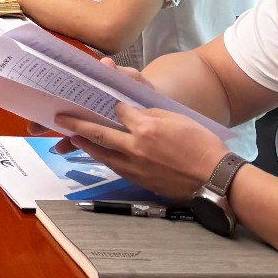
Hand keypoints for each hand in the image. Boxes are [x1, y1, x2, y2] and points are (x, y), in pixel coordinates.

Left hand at [57, 104, 230, 201]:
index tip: (88, 96)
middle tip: (61, 119)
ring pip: (103, 153)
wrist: (216, 178)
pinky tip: (98, 155)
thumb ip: (149, 113)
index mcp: (145, 127)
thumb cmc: (201, 145)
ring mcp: (136, 167)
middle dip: (77, 125)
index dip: (103, 103)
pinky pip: (115, 167)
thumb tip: (132, 112)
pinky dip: (104, 159)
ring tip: (72, 137)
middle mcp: (135, 147)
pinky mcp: (141, 181)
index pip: (116, 110)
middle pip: (99, 133)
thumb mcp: (175, 118)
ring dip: (85, 144)